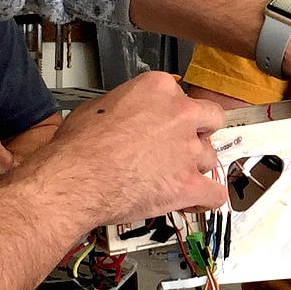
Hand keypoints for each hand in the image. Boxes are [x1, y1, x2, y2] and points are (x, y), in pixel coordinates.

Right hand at [14, 71, 229, 227]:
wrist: (75, 179)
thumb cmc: (78, 145)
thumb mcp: (97, 107)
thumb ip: (128, 107)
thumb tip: (128, 117)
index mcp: (159, 88)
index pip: (182, 97)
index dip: (173, 115)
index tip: (163, 127)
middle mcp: (181, 114)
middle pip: (211, 120)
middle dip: (199, 133)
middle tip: (180, 146)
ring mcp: (188, 149)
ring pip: (210, 158)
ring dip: (195, 168)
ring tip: (172, 178)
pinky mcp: (188, 184)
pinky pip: (215, 194)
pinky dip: (205, 200)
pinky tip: (193, 201)